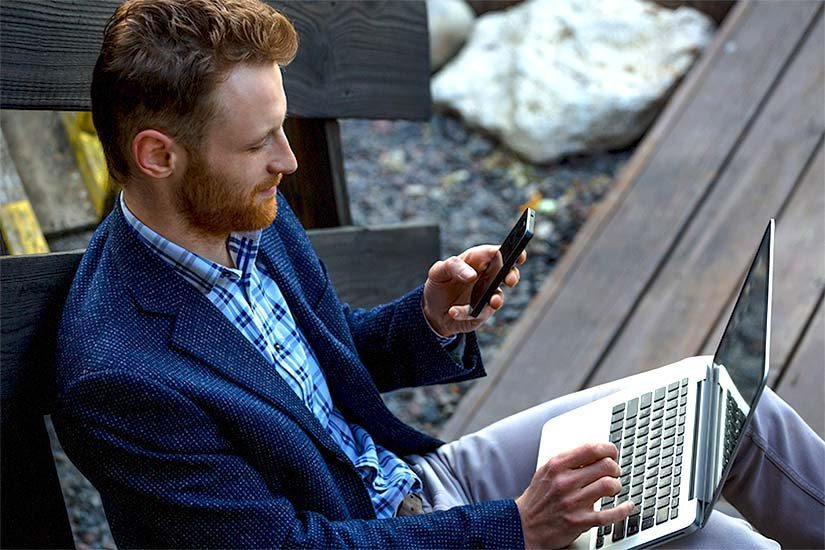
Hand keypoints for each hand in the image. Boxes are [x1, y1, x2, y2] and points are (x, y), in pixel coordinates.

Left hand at [422, 245, 526, 336]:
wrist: (432, 311)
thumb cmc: (439, 285)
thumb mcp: (438, 271)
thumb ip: (453, 266)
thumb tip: (472, 274)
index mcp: (477, 261)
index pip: (497, 252)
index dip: (511, 251)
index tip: (517, 255)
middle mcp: (486, 277)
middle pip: (507, 272)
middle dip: (512, 275)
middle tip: (509, 280)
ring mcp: (487, 295)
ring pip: (499, 296)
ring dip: (496, 300)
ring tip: (492, 302)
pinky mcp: (483, 312)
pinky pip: (480, 313)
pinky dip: (466, 313)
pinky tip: (453, 311)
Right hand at [515, 442, 632, 549]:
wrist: (524, 526)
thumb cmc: (538, 498)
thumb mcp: (546, 471)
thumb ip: (568, 461)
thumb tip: (595, 452)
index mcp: (557, 466)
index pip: (591, 449)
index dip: (608, 449)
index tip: (612, 453)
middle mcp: (565, 482)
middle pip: (605, 466)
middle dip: (615, 468)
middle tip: (614, 472)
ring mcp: (573, 502)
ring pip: (609, 486)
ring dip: (617, 486)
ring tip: (614, 488)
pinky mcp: (579, 521)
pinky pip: (609, 514)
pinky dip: (623, 510)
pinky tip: (627, 506)